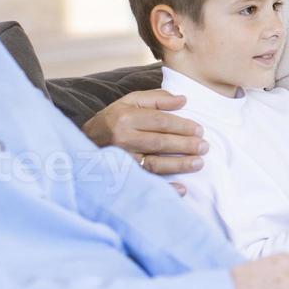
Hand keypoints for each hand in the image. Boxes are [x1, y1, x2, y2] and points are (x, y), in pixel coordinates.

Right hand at [83, 89, 205, 192]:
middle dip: (185, 145)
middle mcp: (122, 139)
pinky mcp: (121, 176)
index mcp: (126, 118)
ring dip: (179, 165)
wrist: (84, 142)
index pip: (160, 122)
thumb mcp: (130, 102)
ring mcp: (121, 160)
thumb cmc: (113, 119)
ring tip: (199, 163)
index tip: (199, 130)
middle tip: (205, 147)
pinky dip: (164, 188)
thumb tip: (183, 100)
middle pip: (160, 143)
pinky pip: (145, 182)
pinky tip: (182, 189)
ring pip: (155, 163)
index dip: (182, 126)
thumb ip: (156, 99)